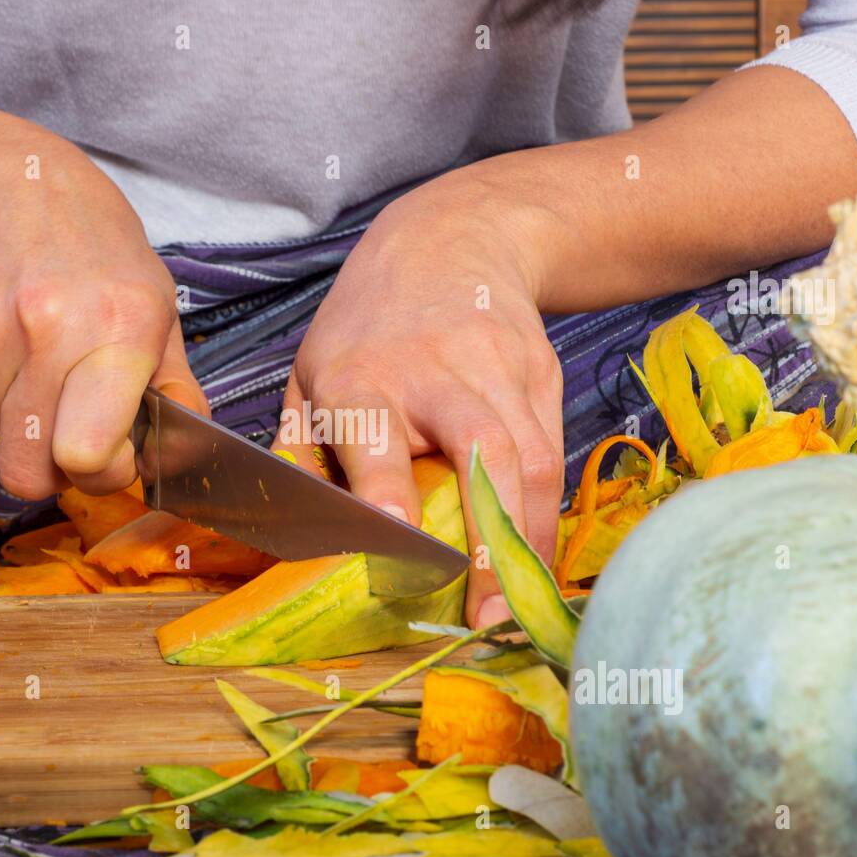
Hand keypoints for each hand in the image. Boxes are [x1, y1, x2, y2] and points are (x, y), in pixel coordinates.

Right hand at [0, 127, 206, 498]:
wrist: (9, 183)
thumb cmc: (99, 254)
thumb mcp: (159, 310)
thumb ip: (176, 391)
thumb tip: (177, 460)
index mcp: (118, 327)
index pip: (86, 454)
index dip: (104, 475)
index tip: (116, 455)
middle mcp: (46, 329)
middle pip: (27, 472)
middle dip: (54, 474)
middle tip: (74, 439)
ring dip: (17, 442)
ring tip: (42, 392)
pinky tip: (8, 371)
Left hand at [280, 173, 562, 626]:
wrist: (454, 239)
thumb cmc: (365, 326)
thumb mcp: (309, 374)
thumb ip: (303, 455)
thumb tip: (303, 541)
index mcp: (359, 375)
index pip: (376, 442)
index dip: (389, 496)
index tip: (399, 547)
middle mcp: (435, 369)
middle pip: (483, 450)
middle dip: (490, 538)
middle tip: (490, 617)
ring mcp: (498, 367)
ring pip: (533, 457)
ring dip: (529, 539)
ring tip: (520, 603)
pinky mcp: (542, 372)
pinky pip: (553, 453)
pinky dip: (544, 511)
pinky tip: (531, 552)